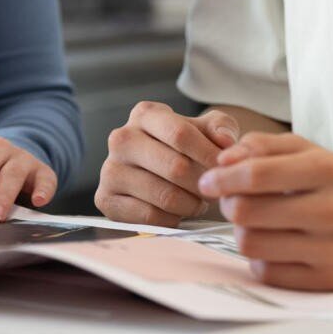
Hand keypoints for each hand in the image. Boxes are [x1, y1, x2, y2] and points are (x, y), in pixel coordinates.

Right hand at [95, 102, 240, 226]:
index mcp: (145, 114)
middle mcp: (122, 138)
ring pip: (164, 195)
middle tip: (214, 190)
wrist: (159, 171)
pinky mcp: (106, 199)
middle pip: (175, 167)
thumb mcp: (207, 129)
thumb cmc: (185, 148)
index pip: (181, 134)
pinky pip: (149, 216)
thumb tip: (226, 142)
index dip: (209, 155)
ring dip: (191, 204)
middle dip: (203, 183)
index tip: (226, 170)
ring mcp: (111, 169)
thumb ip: (221, 128)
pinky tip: (177, 212)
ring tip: (197, 201)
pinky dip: (171, 219)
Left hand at [199, 132, 332, 289]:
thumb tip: (223, 160)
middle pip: (246, 212)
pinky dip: (259, 258)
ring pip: (251, 245)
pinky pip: (267, 273)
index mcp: (326, 170)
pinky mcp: (328, 280)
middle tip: (233, 200)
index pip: (256, 174)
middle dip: (228, 204)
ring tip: (252, 222)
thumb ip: (262, 146)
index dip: (221, 178)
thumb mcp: (308, 150)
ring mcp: (332, 249)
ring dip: (240, 232)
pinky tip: (272, 244)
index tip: (208, 180)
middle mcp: (332, 210)